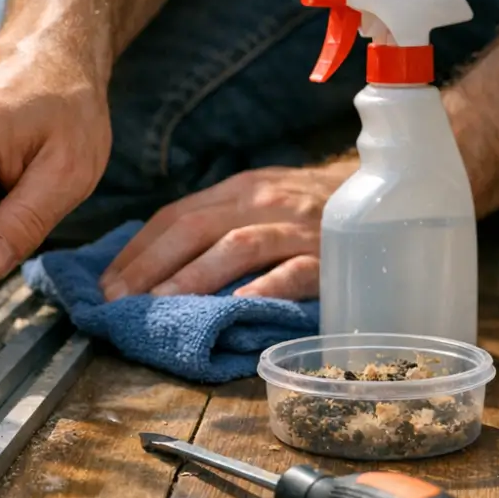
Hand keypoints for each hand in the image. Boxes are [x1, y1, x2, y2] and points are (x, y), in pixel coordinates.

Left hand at [99, 160, 356, 301]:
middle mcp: (262, 202)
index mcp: (238, 190)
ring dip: (193, 276)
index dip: (137, 249)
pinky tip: (237, 308)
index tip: (106, 282)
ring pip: (237, 246)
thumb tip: (155, 266)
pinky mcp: (332, 255)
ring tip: (161, 303)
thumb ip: (217, 225)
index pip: (175, 215)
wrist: (391, 190)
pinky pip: (294, 271)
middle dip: (150, 264)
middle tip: (118, 298)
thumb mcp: (260, 203)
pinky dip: (264, 288)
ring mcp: (298, 227)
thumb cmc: (312, 207)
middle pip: (194, 227)